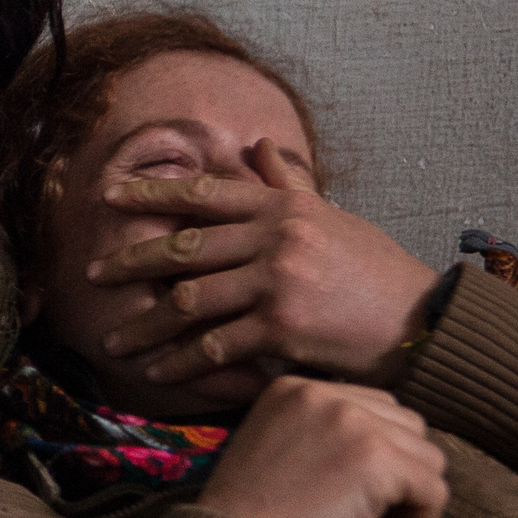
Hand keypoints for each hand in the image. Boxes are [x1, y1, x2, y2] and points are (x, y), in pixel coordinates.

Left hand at [88, 140, 441, 387]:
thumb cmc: (375, 270)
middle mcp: (276, 237)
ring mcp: (277, 281)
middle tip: (93, 273)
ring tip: (113, 340)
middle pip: (184, 247)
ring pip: (188, 301)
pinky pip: (214, 346)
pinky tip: (157, 373)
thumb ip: (289, 185)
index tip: (108, 196)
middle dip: (131, 262)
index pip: (204, 194)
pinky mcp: (281, 327)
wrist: (423, 320)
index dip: (151, 193)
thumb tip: (261, 144)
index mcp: (284, 207)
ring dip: (145, 326)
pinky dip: (180, 363)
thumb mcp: (332, 217)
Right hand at [200, 377, 449, 517]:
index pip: (373, 409)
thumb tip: (388, 458)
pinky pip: (434, 491)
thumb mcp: (274, 454)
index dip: (374, 460)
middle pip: (408, 428)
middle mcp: (326, 395)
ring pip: (428, 459)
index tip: (344, 501)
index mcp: (294, 389)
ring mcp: (354, 423)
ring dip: (409, 505)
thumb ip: (322, 439)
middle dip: (399, 478)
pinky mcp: (378, 459)